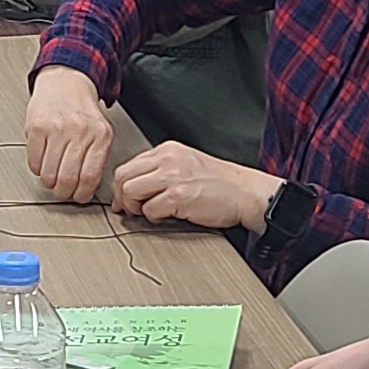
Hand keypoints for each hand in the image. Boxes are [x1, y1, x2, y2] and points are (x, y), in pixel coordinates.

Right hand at [24, 68, 114, 202]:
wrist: (65, 82)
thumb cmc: (81, 111)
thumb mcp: (100, 132)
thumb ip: (97, 158)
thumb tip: (88, 188)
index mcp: (100, 135)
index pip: (90, 177)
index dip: (81, 194)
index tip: (78, 197)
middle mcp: (80, 131)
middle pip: (68, 179)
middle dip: (63, 192)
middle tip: (62, 191)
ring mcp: (57, 128)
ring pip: (48, 174)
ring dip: (48, 182)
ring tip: (52, 177)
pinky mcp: (37, 127)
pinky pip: (34, 162)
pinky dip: (37, 169)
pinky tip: (43, 162)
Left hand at [113, 142, 278, 232]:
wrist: (246, 193)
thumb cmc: (221, 183)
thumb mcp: (187, 164)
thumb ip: (161, 170)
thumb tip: (134, 186)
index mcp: (168, 150)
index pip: (130, 164)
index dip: (123, 185)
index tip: (124, 198)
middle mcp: (168, 160)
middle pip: (123, 176)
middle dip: (122, 196)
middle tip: (131, 209)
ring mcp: (173, 177)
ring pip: (130, 191)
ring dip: (135, 207)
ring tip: (149, 212)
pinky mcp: (178, 197)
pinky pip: (149, 210)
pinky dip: (154, 217)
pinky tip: (168, 216)